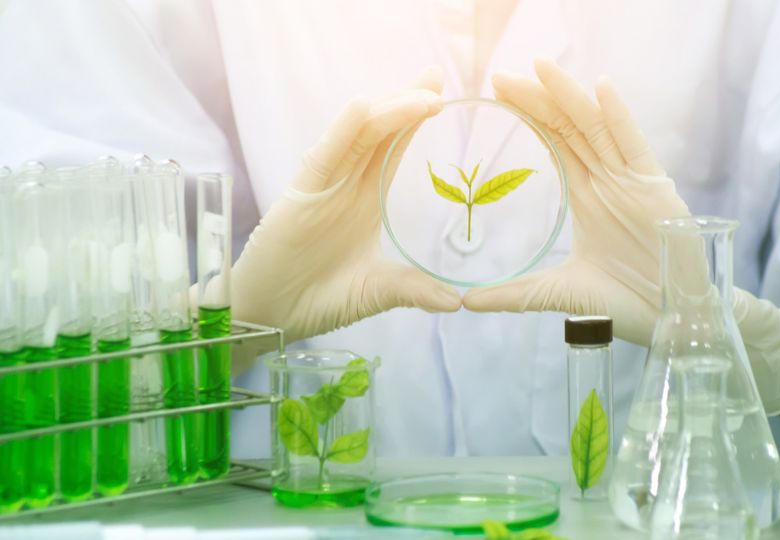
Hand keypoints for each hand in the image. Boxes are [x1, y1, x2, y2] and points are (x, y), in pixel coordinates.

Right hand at [231, 68, 460, 361]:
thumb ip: (412, 289)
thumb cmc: (317, 299)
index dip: (414, 119)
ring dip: (388, 111)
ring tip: (420, 93)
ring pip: (358, 136)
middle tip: (436, 77)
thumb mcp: (375, 292)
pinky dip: (342, 131)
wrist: (269, 318)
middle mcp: (346, 184)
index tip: (441, 91)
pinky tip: (362, 108)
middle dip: (407, 101)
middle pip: (380, 131)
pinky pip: (324, 156)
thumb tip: (456, 303)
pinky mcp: (300, 195)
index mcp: (365, 200)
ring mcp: (322, 186)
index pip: (394, 148)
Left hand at [464, 60, 779, 414]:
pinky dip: (619, 117)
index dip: (529, 115)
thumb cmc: (626, 303)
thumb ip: (515, 294)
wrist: (673, 320)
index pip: (554, 142)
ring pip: (597, 128)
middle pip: (569, 127)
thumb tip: (466, 303)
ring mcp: (631, 182)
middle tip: (501, 75)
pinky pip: (635, 146)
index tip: (496, 92)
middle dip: (537, 99)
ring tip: (541, 68)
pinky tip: (602, 89)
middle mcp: (608, 181)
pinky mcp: (654, 189)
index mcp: (588, 195)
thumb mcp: (559, 293)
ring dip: (570, 96)